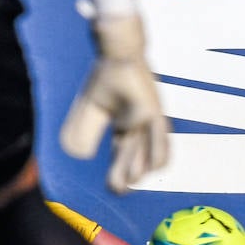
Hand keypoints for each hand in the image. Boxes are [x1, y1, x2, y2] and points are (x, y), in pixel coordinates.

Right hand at [59, 13, 169, 194]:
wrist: (117, 54)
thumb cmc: (106, 79)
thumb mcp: (91, 109)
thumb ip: (83, 131)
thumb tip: (82, 157)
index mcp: (125, 127)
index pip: (125, 157)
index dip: (118, 174)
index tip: (112, 188)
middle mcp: (140, 127)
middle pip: (136, 160)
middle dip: (125, 178)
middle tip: (118, 190)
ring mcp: (149, 121)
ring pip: (151, 153)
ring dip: (139, 168)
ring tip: (130, 179)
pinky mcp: (155, 111)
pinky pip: (162, 137)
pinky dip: (158, 154)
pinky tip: (153, 167)